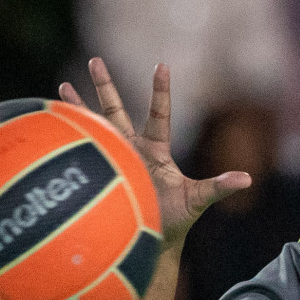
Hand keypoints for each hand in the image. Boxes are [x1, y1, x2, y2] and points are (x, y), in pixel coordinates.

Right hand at [58, 58, 250, 247]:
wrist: (152, 239)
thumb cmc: (177, 219)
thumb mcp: (198, 200)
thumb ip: (219, 187)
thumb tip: (248, 179)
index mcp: (156, 150)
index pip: (158, 114)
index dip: (160, 91)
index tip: (161, 65)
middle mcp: (132, 149)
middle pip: (116, 110)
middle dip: (105, 86)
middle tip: (95, 60)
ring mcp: (112, 160)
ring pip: (94, 127)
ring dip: (79, 106)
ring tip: (63, 86)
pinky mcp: (98, 173)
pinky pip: (81, 152)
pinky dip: (67, 138)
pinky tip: (52, 123)